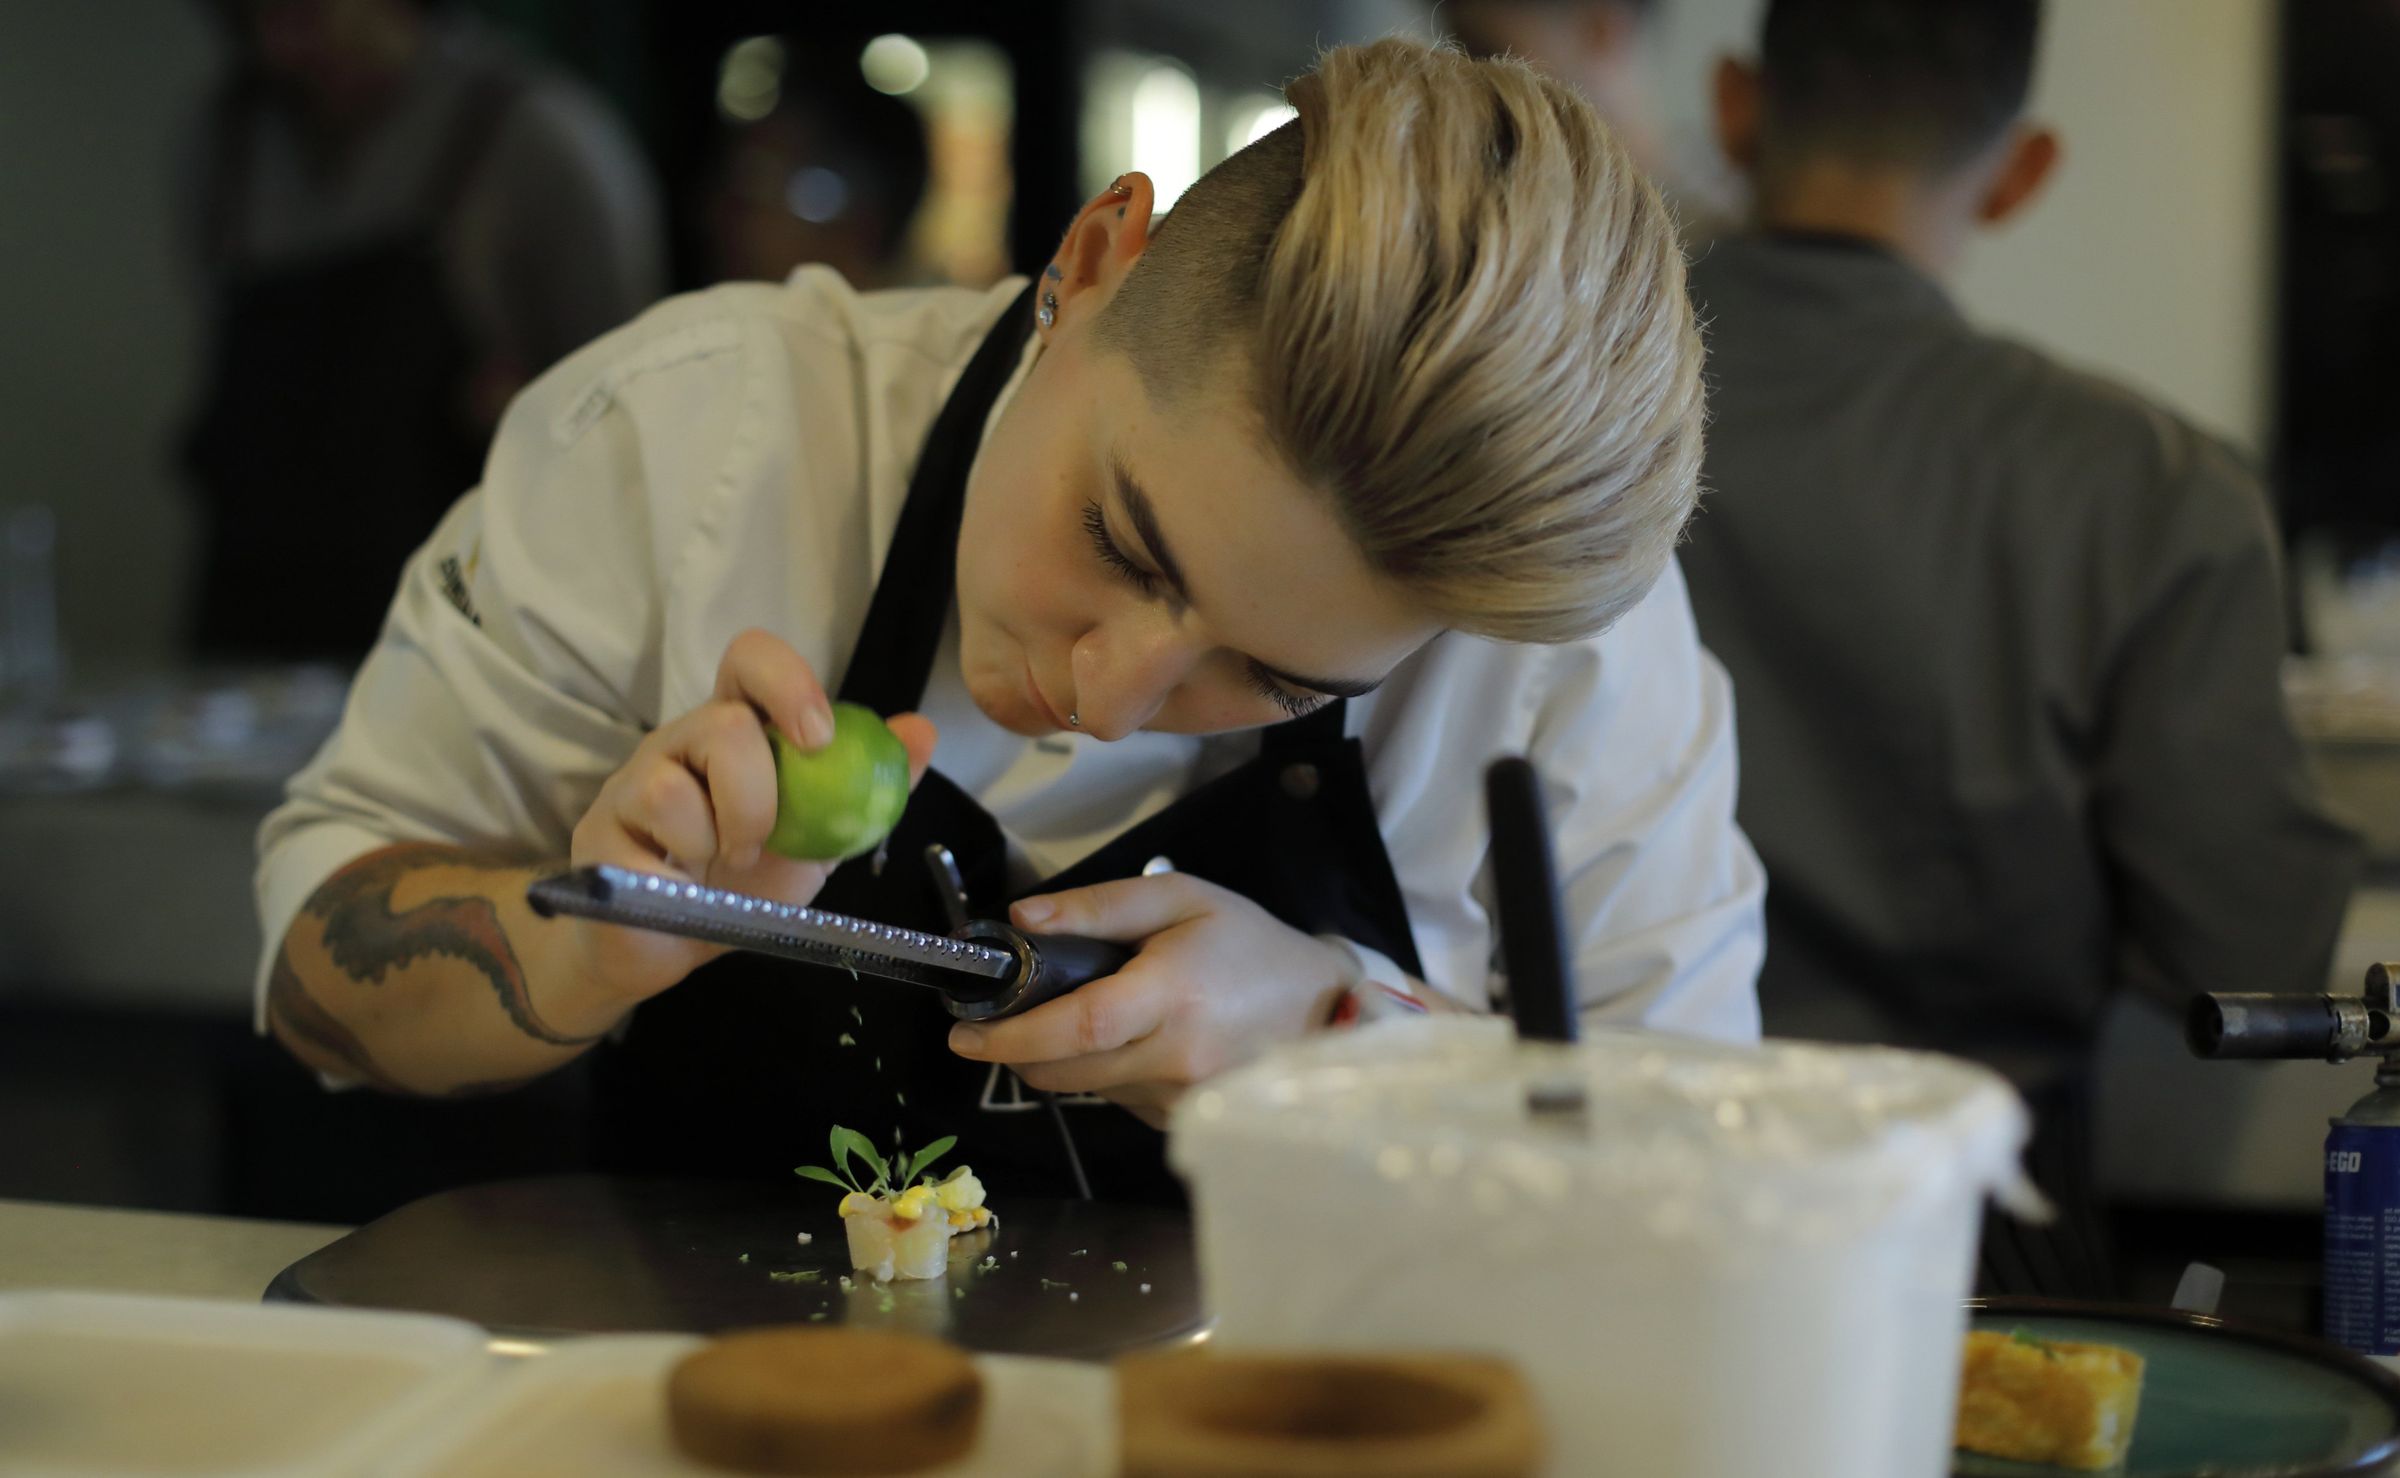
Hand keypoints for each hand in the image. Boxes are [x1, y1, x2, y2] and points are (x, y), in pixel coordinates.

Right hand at [565, 628, 935, 1003]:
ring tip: (721, 868)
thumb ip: (866, 786)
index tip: (819, 738)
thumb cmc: (747, 884)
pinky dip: (680, 866)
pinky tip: (684, 883)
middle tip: (761, 843)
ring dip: (718, 838)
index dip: (788, 682)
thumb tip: (922, 730)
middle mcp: (682, 741)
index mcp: (738, 730)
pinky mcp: (599, 830)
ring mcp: (634, 781)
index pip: (751, 660)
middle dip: (758, 794)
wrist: (677, 950)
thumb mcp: (820, 836)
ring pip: (673, 782)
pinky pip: (644, 834)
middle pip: (720, 721)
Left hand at [944, 874, 1358, 1128]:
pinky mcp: (1186, 1121)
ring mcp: (1183, 1099)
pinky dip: (1105, 1073)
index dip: (1011, 1035)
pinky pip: (1119, 1100)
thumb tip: (1022, 919)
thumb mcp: (1181, 898)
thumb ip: (1100, 905)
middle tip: (998, 1021)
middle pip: (1065, 1070)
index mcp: (1171, 996)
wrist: (1323, 1005)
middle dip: (1017, 1051)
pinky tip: (1134, 1041)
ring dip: (1064, 1059)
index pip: (1076, 1027)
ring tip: (1089, 1015)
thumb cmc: (1249, 944)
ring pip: (1088, 1088)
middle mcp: (1176, 1059)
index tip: (963, 1033)